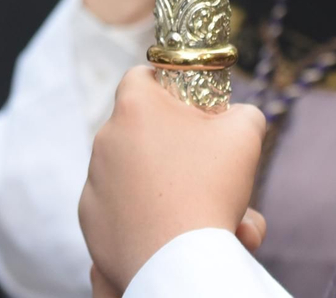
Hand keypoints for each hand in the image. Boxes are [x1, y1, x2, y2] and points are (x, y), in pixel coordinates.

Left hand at [79, 67, 266, 293]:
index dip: (167, 86)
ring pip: (131, 170)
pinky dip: (141, 212)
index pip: (141, 76)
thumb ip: (242, 112)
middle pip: (141, 128)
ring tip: (196, 205)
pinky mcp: (90, 218)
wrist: (179, 259)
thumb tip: (238, 116)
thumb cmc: (210, 187)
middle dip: (171, 143)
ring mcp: (94, 180)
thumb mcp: (245, 133)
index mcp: (136, 107)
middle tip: (202, 164)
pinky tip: (170, 226)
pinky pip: (118, 206)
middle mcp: (106, 138)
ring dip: (160, 180)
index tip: (188, 106)